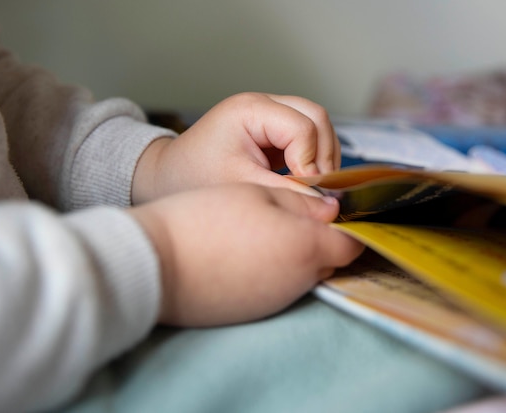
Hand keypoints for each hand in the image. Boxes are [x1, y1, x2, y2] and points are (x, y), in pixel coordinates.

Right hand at [129, 183, 363, 325]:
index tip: (337, 208)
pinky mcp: (254, 313)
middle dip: (323, 239)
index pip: (352, 243)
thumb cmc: (204, 220)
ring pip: (303, 275)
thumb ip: (302, 201)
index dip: (350, 224)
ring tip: (265, 231)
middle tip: (298, 214)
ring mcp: (277, 302)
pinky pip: (278, 289)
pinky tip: (247, 253)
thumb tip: (332, 210)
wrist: (154, 263)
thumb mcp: (256, 192)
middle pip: (329, 261)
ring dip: (296, 256)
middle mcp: (298, 281)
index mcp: (306, 247)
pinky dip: (273, 272)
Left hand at [132, 93, 340, 202]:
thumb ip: (288, 193)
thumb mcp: (242, 186)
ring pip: (317, 123)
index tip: (306, 191)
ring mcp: (269, 113)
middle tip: (319, 188)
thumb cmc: (194, 178)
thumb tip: (329, 206)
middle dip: (324, 153)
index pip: (302, 127)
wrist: (168, 176)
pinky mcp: (273, 128)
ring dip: (322, 155)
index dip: (311, 161)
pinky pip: (307, 134)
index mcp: (250, 109)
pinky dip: (312, 156)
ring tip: (312, 186)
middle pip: (316, 116)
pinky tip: (303, 181)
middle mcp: (263, 103)